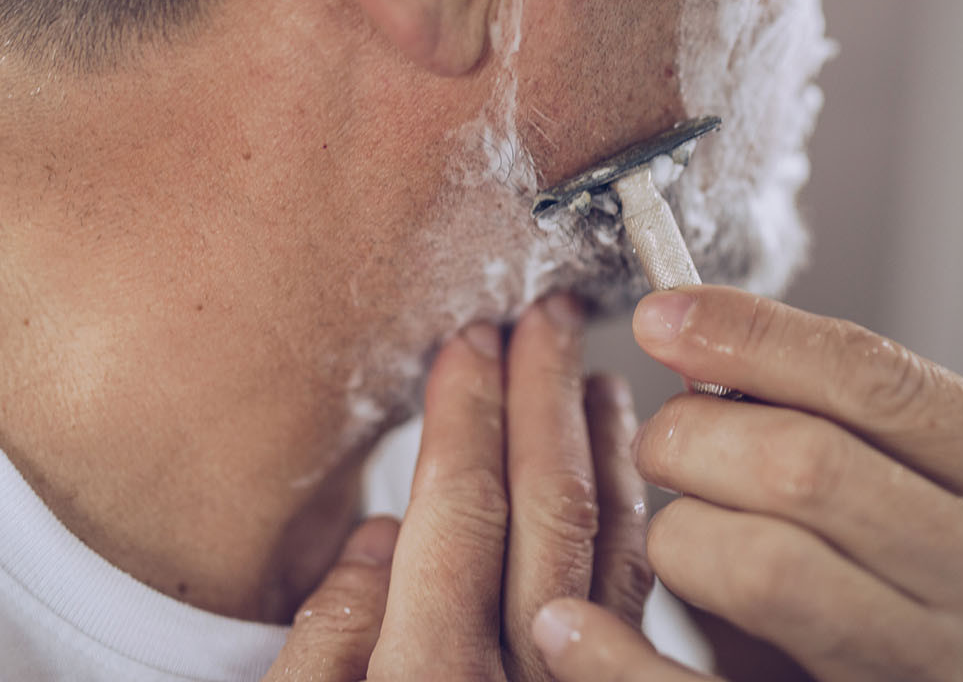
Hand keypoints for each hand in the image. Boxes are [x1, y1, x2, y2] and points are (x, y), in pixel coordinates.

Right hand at [267, 295, 655, 680]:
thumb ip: (324, 647)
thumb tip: (373, 544)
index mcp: (434, 679)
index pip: (459, 511)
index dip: (466, 414)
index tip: (469, 344)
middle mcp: (527, 680)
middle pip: (548, 509)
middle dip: (545, 396)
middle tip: (546, 317)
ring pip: (610, 549)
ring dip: (601, 448)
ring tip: (591, 376)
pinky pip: (638, 600)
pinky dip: (632, 524)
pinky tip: (622, 484)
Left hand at [533, 286, 962, 681]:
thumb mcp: (958, 492)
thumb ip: (860, 426)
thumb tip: (699, 336)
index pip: (877, 378)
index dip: (751, 335)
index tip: (662, 314)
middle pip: (807, 465)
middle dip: (696, 436)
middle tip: (666, 443)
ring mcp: (954, 678)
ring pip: (765, 567)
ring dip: (681, 531)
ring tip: (678, 530)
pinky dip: (623, 660)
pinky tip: (571, 626)